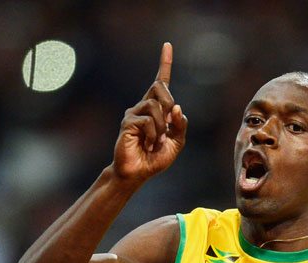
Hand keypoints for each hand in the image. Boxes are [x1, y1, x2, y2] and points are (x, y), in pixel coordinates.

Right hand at [112, 42, 186, 181]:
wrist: (137, 173)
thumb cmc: (155, 158)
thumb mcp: (176, 143)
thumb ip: (180, 126)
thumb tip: (177, 108)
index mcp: (157, 109)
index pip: (162, 82)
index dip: (165, 63)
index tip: (167, 45)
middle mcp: (144, 106)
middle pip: (160, 87)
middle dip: (170, 104)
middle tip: (169, 124)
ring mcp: (134, 113)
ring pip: (156, 106)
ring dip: (162, 128)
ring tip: (156, 142)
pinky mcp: (127, 122)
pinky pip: (148, 122)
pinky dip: (154, 136)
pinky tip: (148, 145)